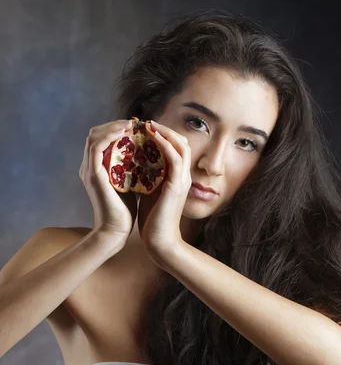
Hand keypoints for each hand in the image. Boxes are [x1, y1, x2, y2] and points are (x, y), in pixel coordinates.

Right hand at [79, 119, 137, 242]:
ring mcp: (89, 170)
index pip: (101, 139)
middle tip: (134, 122)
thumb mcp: (129, 183)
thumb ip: (130, 168)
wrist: (116, 231)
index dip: (115, 128)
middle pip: (95, 133)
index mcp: (96, 168)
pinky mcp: (93, 175)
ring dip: (113, 126)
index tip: (135, 127)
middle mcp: (89, 167)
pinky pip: (96, 147)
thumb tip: (145, 154)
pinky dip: (109, 136)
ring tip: (131, 124)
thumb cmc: (125, 211)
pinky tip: (125, 133)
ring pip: (94, 136)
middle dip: (114, 124)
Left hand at [138, 120, 191, 254]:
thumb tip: (133, 163)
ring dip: (165, 132)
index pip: (175, 147)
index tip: (145, 128)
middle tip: (146, 122)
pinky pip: (175, 158)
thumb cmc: (152, 219)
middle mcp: (183, 175)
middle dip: (164, 129)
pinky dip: (165, 144)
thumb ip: (147, 176)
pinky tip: (153, 137)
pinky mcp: (177, 186)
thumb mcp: (149, 191)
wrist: (159, 241)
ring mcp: (183, 180)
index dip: (163, 134)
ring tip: (149, 125)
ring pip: (181, 145)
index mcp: (177, 176)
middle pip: (181, 141)